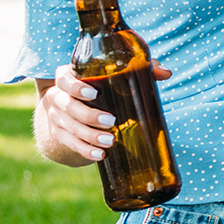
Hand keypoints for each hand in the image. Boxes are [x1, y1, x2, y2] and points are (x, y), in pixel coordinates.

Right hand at [40, 61, 172, 161]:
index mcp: (67, 76)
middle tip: (111, 121)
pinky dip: (85, 150)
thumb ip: (139, 68)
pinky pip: (70, 144)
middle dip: (89, 116)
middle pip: (67, 106)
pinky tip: (100, 155)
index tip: (94, 93)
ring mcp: (56, 117)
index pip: (63, 79)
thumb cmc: (101, 82)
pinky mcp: (59, 134)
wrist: (75, 102)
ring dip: (89, 136)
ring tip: (109, 142)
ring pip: (68, 128)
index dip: (75, 86)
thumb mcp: (115, 72)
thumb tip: (166, 73)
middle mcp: (57, 96)